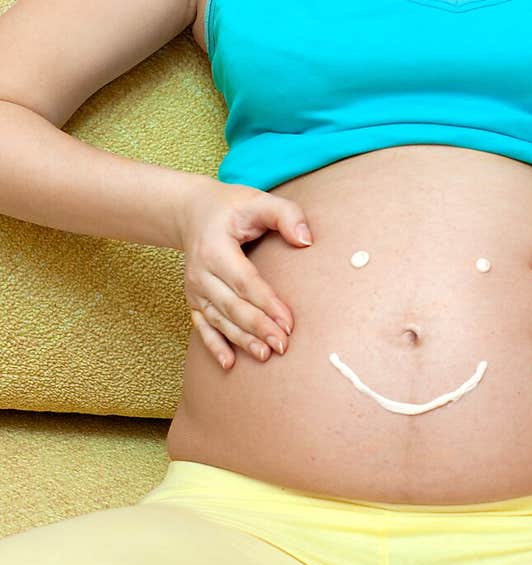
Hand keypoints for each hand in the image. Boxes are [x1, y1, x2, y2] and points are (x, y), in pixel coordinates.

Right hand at [174, 177, 313, 369]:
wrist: (191, 212)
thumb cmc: (231, 207)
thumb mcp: (258, 200)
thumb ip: (285, 215)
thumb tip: (306, 240)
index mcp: (215, 248)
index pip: (244, 281)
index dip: (266, 303)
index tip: (288, 322)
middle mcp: (201, 272)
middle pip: (232, 306)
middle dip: (258, 328)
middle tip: (283, 346)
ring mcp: (195, 289)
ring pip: (219, 320)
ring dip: (241, 340)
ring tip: (265, 355)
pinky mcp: (194, 299)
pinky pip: (203, 326)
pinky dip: (214, 346)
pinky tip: (229, 364)